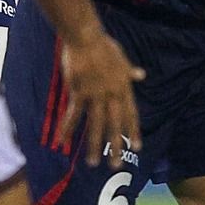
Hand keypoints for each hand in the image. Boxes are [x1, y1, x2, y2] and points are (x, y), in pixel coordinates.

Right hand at [57, 32, 144, 165]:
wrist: (86, 37)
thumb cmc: (103, 45)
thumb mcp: (122, 58)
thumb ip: (130, 71)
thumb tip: (142, 75)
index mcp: (123, 88)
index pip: (131, 114)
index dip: (133, 131)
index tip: (138, 147)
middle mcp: (112, 95)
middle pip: (114, 125)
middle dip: (116, 146)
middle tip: (116, 166)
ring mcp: (96, 95)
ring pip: (96, 126)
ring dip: (94, 146)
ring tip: (94, 163)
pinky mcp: (79, 93)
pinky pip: (74, 116)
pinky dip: (68, 129)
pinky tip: (63, 142)